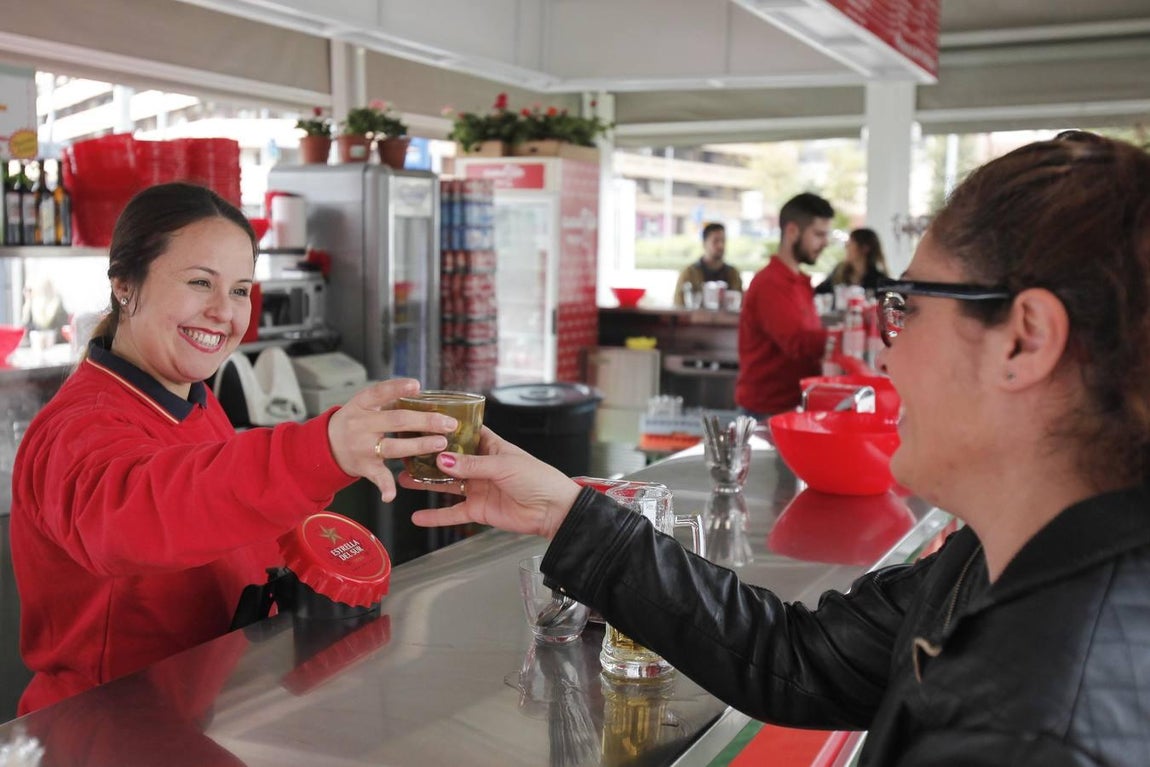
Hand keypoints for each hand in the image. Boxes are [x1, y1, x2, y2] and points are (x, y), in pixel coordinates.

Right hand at [326, 378, 458, 501]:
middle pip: (396, 421)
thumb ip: (389, 401)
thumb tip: (424, 397)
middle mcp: (360, 425)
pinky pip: (377, 477)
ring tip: (440, 443)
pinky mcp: (364, 467)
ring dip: (418, 446)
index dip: (397, 388)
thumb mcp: (364, 406)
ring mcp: (362, 447)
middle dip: (425, 421)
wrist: (325, 445)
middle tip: (449, 423)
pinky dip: (384, 487)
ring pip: (393, 447)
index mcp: (361, 405)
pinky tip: (391, 494)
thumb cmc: (355, 421)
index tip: (417, 385)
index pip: (380, 392)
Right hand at [403, 427, 580, 538]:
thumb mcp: (503, 465)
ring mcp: (478, 488)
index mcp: (491, 447)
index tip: (424, 423)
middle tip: (405, 453)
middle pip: (450, 460)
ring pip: (447, 485)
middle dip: (429, 457)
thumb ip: (471, 465)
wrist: (553, 511)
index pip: (465, 434)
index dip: (447, 429)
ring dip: (426, 483)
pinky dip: (436, 515)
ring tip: (404, 479)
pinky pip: (453, 512)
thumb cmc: (538, 479)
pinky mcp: (479, 510)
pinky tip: (418, 516)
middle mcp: (482, 466)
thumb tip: (442, 461)